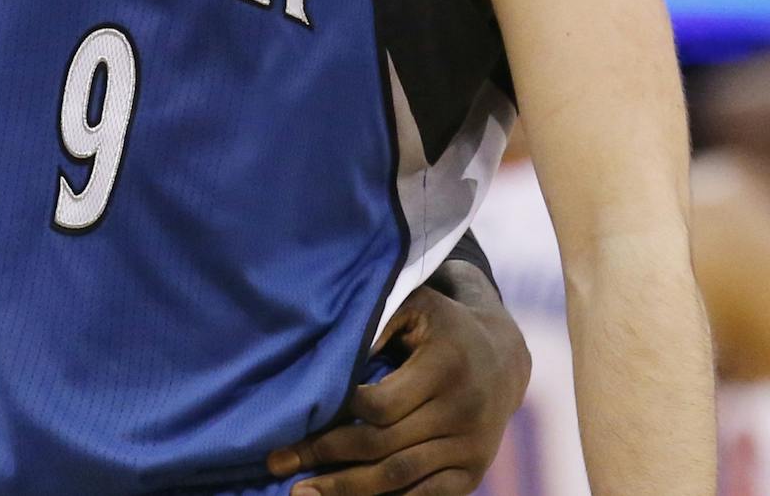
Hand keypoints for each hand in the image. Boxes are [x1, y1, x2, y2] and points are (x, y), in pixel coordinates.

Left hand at [267, 280, 530, 495]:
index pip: (382, 405)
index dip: (341, 410)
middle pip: (384, 447)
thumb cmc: (441, 324)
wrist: (502, 356)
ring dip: (348, 491)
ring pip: (401, 479)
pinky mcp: (472, 473)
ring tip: (302, 494)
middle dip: (327, 457)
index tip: (302, 410)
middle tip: (278, 463)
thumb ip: (378, 322)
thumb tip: (334, 355)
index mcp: (445, 366)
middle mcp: (462, 412)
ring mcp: (470, 449)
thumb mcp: (414, 304)